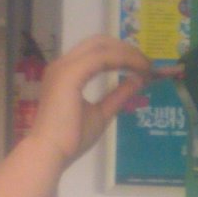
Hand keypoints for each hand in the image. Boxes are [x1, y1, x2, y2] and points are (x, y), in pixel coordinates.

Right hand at [28, 35, 153, 166]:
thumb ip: (118, 95)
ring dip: (128, 53)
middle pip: (99, 42)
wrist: (49, 153)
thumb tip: (138, 79)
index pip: (96, 52)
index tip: (143, 67)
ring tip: (147, 67)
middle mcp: (63, 64)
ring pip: (102, 46)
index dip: (122, 54)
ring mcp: (65, 67)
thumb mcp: (101, 113)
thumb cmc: (70, 139)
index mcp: (67, 73)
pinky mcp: (70, 73)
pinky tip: (139, 70)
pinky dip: (124, 60)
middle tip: (148, 64)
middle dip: (126, 49)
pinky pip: (102, 58)